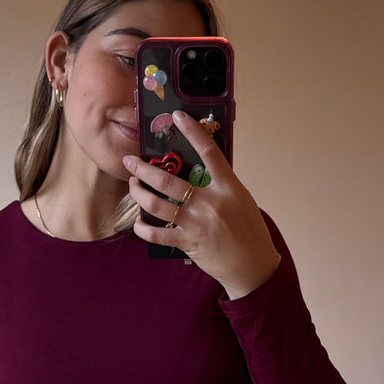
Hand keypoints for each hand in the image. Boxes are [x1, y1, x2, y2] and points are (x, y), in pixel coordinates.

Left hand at [123, 111, 280, 299]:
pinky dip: (144, 228)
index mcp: (229, 187)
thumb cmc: (249, 231)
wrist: (254, 266)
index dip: (192, 131)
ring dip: (139, 193)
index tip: (178, 116)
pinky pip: (158, 234)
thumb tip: (197, 170)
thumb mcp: (241, 200)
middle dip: (143, 168)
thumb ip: (220, 185)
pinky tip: (139, 222)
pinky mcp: (189, 243)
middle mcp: (211, 203)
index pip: (209, 151)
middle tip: (130, 161)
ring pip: (158, 204)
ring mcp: (198, 224)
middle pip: (169, 180)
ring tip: (133, 185)